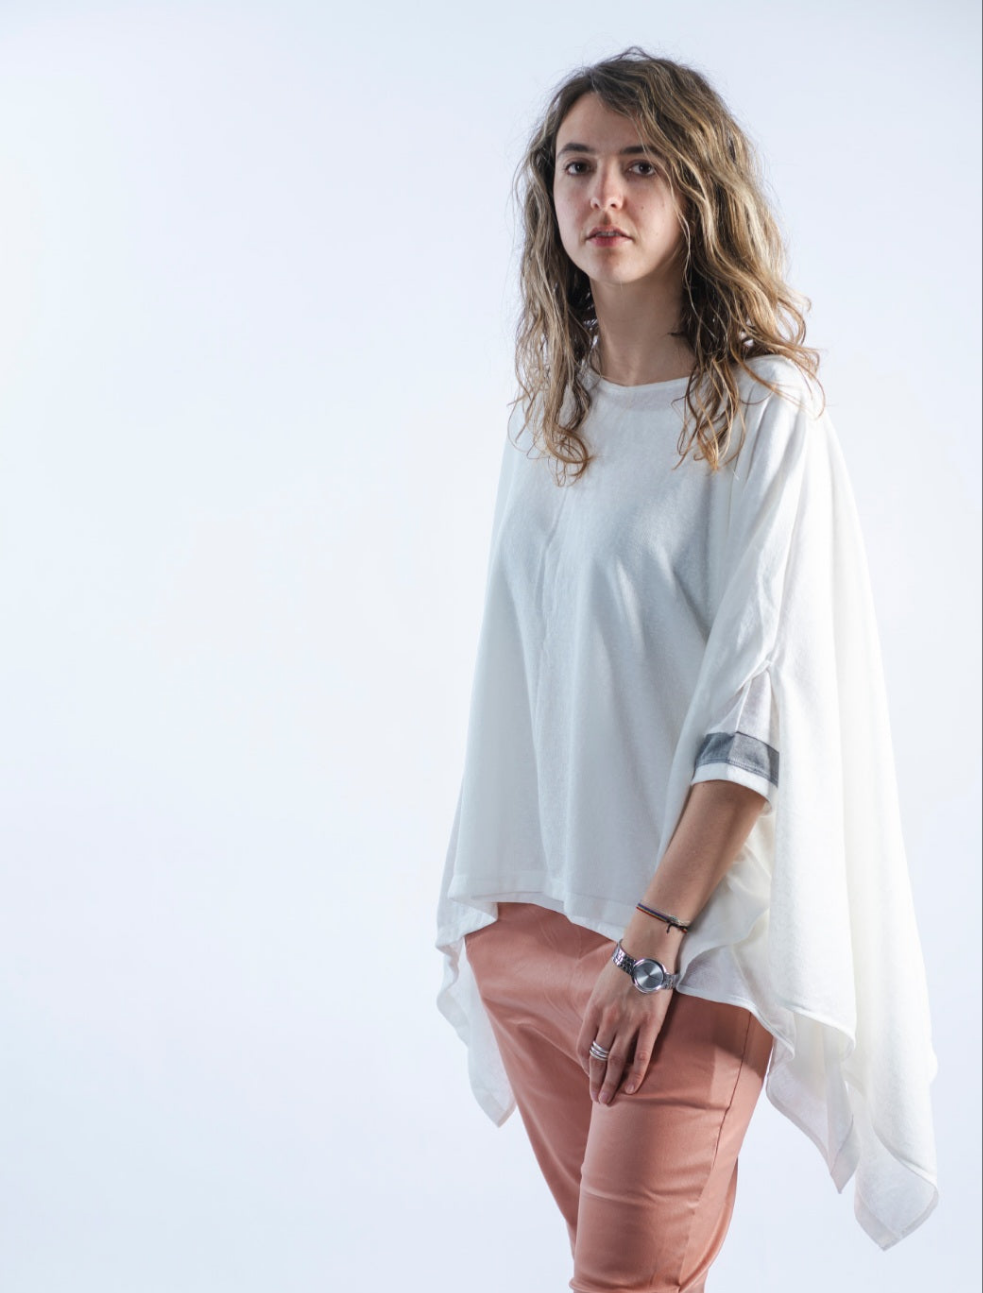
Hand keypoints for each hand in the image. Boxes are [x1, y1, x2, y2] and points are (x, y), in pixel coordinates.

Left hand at [575, 955, 672, 1104]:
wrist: (647, 950)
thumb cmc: (624, 966)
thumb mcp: (601, 986)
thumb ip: (599, 1009)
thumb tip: (597, 1030)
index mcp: (594, 1009)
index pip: (583, 1046)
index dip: (585, 1066)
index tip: (589, 1076)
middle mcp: (608, 1019)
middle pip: (598, 1058)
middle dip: (595, 1081)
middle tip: (597, 1099)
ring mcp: (629, 1023)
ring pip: (616, 1062)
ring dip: (611, 1084)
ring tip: (608, 1100)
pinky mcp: (650, 1024)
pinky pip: (641, 1056)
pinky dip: (635, 1076)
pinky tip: (631, 1089)